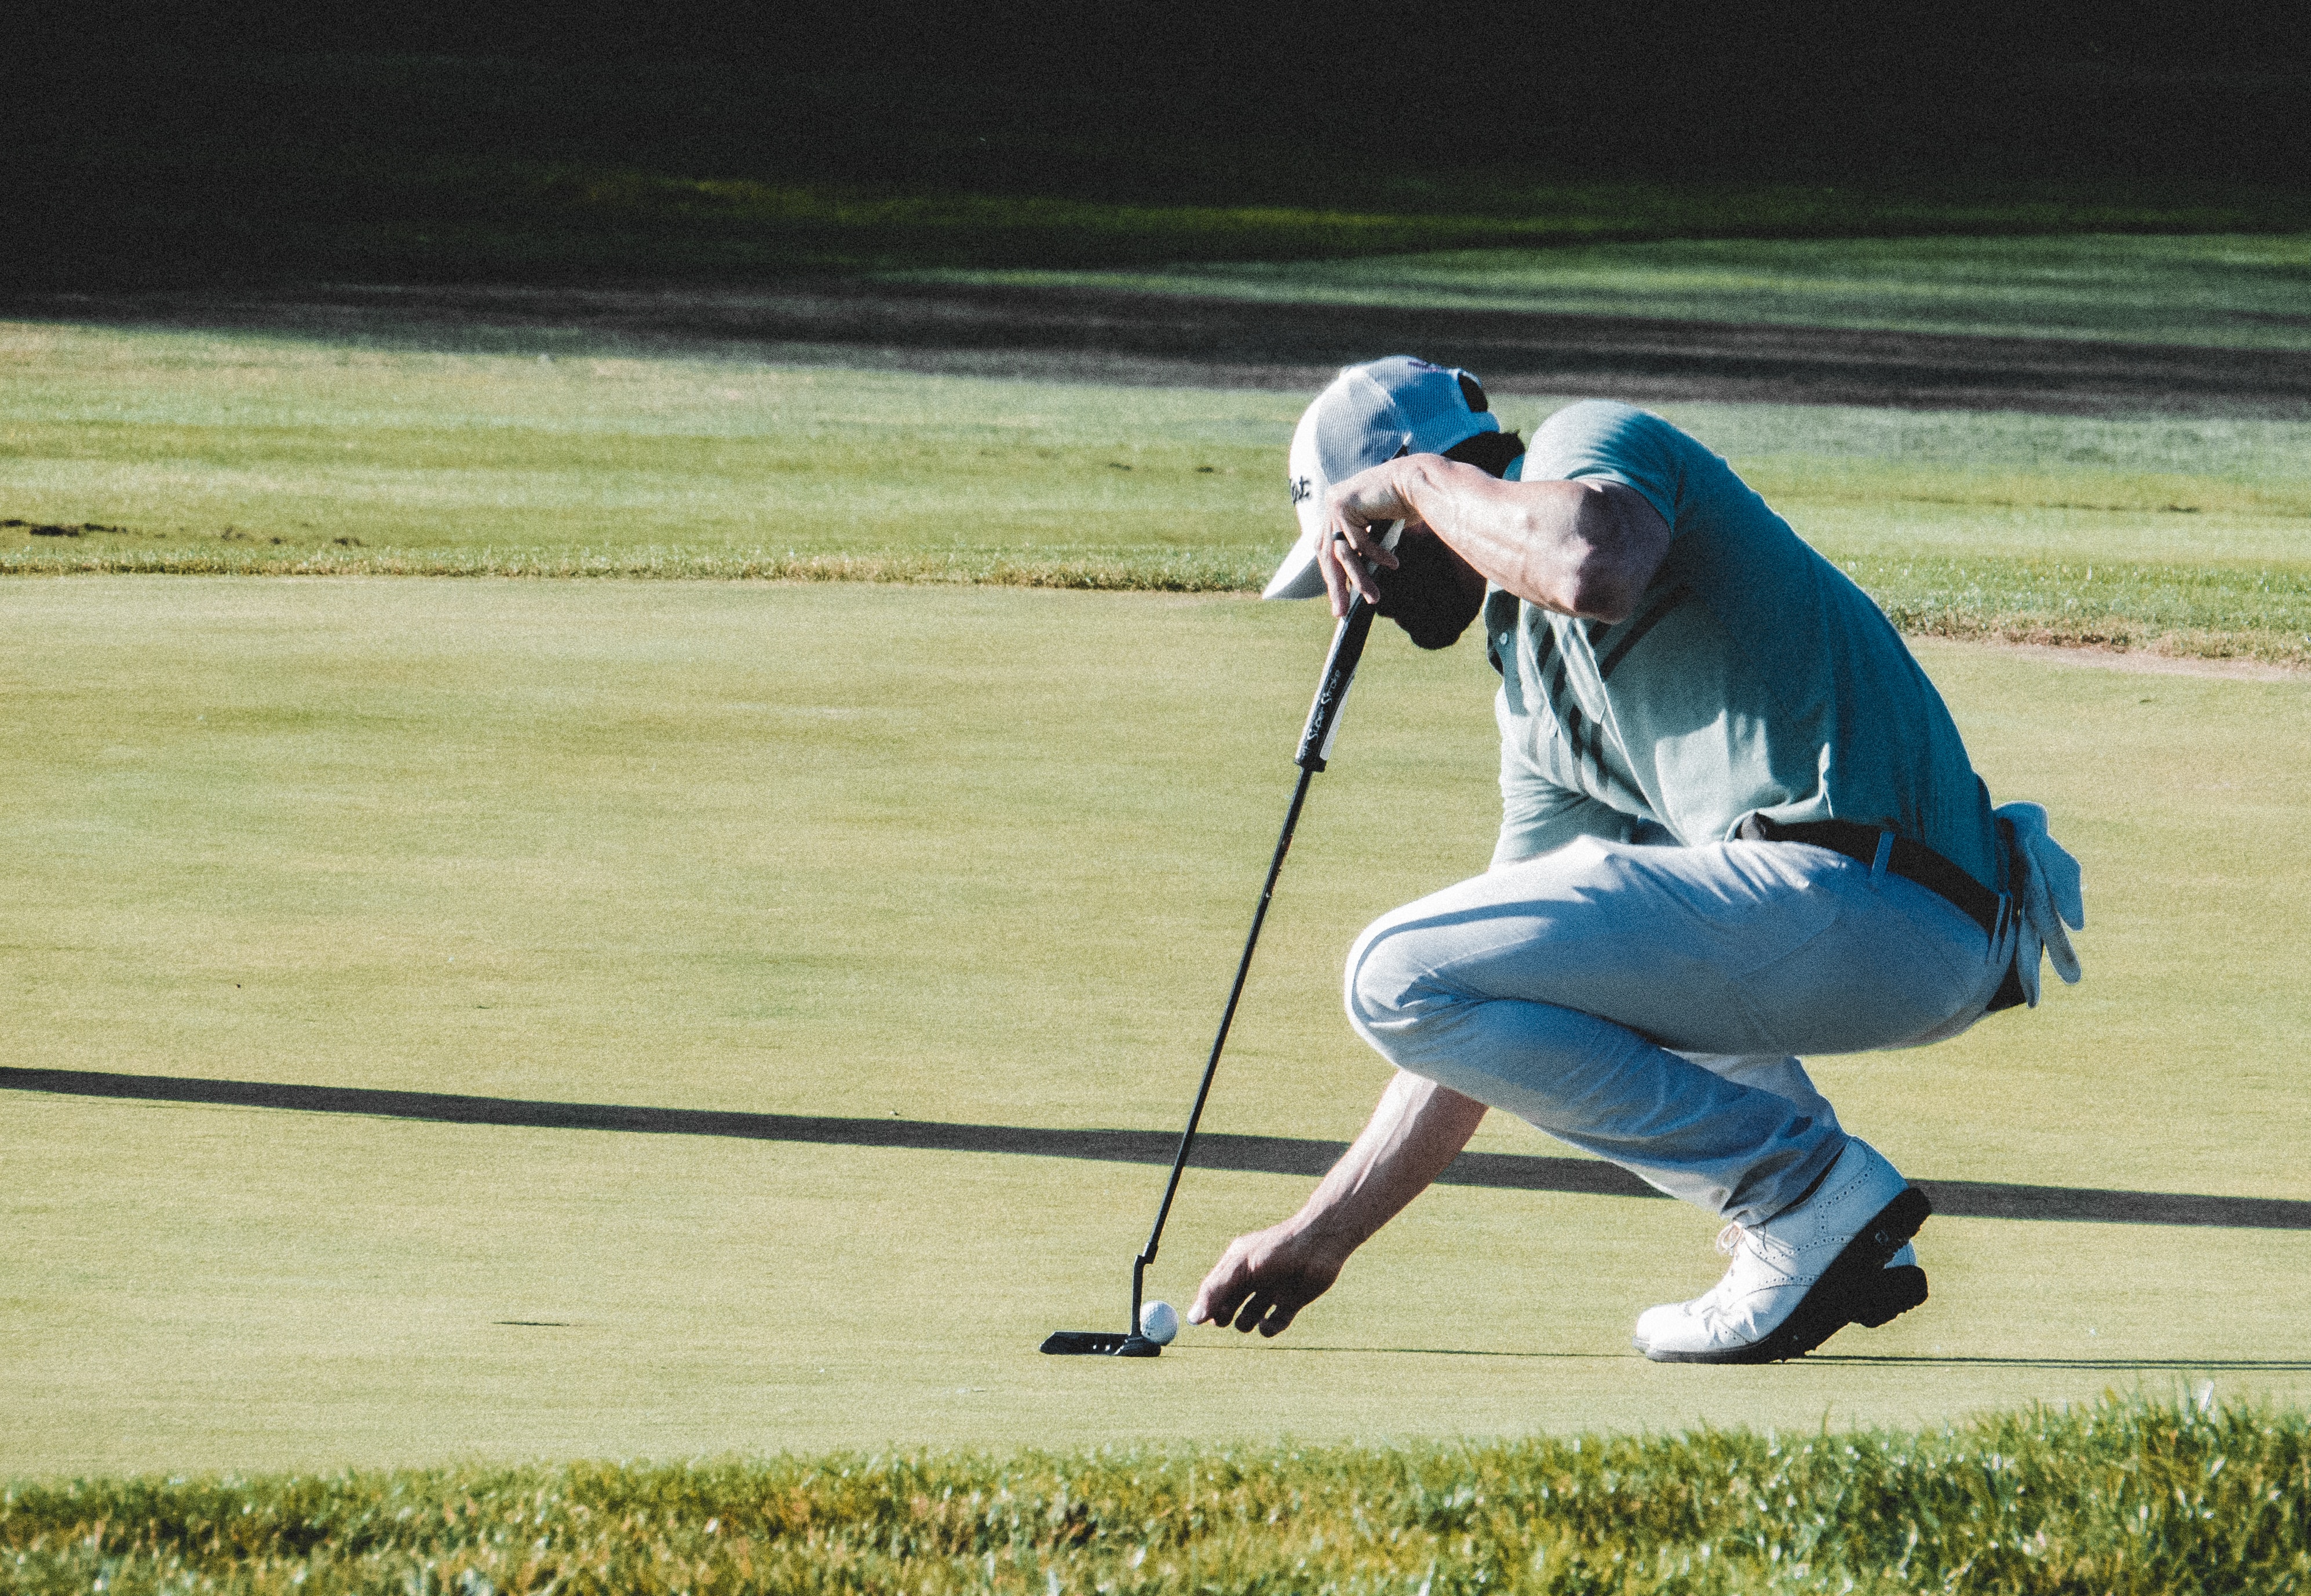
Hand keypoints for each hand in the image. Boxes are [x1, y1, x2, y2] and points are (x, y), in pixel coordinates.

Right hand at [1187, 1220, 1345, 1337]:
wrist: (1319, 1244)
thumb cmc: (1278, 1248)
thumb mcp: (1240, 1268)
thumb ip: (1215, 1291)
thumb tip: (1193, 1319)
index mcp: (1237, 1264)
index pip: (1214, 1289)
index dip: (1207, 1305)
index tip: (1202, 1321)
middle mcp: (1253, 1277)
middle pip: (1229, 1304)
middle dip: (1224, 1316)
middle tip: (1224, 1320)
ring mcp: (1272, 1290)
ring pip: (1249, 1317)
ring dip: (1245, 1324)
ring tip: (1249, 1320)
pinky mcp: (1291, 1301)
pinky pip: (1274, 1323)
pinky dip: (1268, 1329)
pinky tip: (1266, 1324)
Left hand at [1315, 461, 1416, 616]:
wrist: (1420, 481)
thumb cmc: (1406, 504)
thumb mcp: (1378, 531)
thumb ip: (1362, 548)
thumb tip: (1355, 581)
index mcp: (1337, 510)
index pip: (1326, 549)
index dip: (1332, 575)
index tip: (1339, 599)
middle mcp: (1333, 504)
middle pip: (1328, 554)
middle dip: (1336, 585)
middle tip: (1341, 611)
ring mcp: (1336, 502)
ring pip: (1342, 552)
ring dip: (1360, 577)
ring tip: (1373, 597)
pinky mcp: (1344, 503)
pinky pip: (1358, 541)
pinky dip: (1376, 555)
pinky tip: (1393, 563)